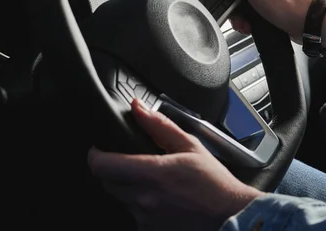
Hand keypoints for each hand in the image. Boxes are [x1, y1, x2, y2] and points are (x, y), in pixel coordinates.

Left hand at [88, 99, 263, 230]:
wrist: (231, 215)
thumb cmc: (214, 183)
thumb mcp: (190, 146)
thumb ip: (159, 126)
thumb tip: (138, 108)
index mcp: (153, 173)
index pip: (103, 165)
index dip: (95, 155)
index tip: (98, 149)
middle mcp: (145, 198)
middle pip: (106, 182)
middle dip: (111, 169)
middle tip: (127, 161)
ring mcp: (146, 218)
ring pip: (119, 198)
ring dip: (126, 187)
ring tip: (150, 181)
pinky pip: (133, 214)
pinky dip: (139, 205)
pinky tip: (159, 199)